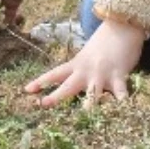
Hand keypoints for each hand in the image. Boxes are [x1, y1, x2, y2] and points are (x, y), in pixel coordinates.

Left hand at [25, 18, 145, 107]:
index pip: (55, 74)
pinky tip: (123, 116)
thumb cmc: (104, 45)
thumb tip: (70, 88)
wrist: (122, 27)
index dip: (41, 82)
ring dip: (89, 109)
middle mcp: (86, 71)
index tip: (26, 90)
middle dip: (56, 97)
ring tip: (85, 121)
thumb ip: (79, 72)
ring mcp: (101, 75)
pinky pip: (121, 96)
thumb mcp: (86, 56)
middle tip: (43, 104)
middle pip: (68, 86)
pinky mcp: (118, 78)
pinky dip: (123, 107)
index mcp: (76, 65)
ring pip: (93, 96)